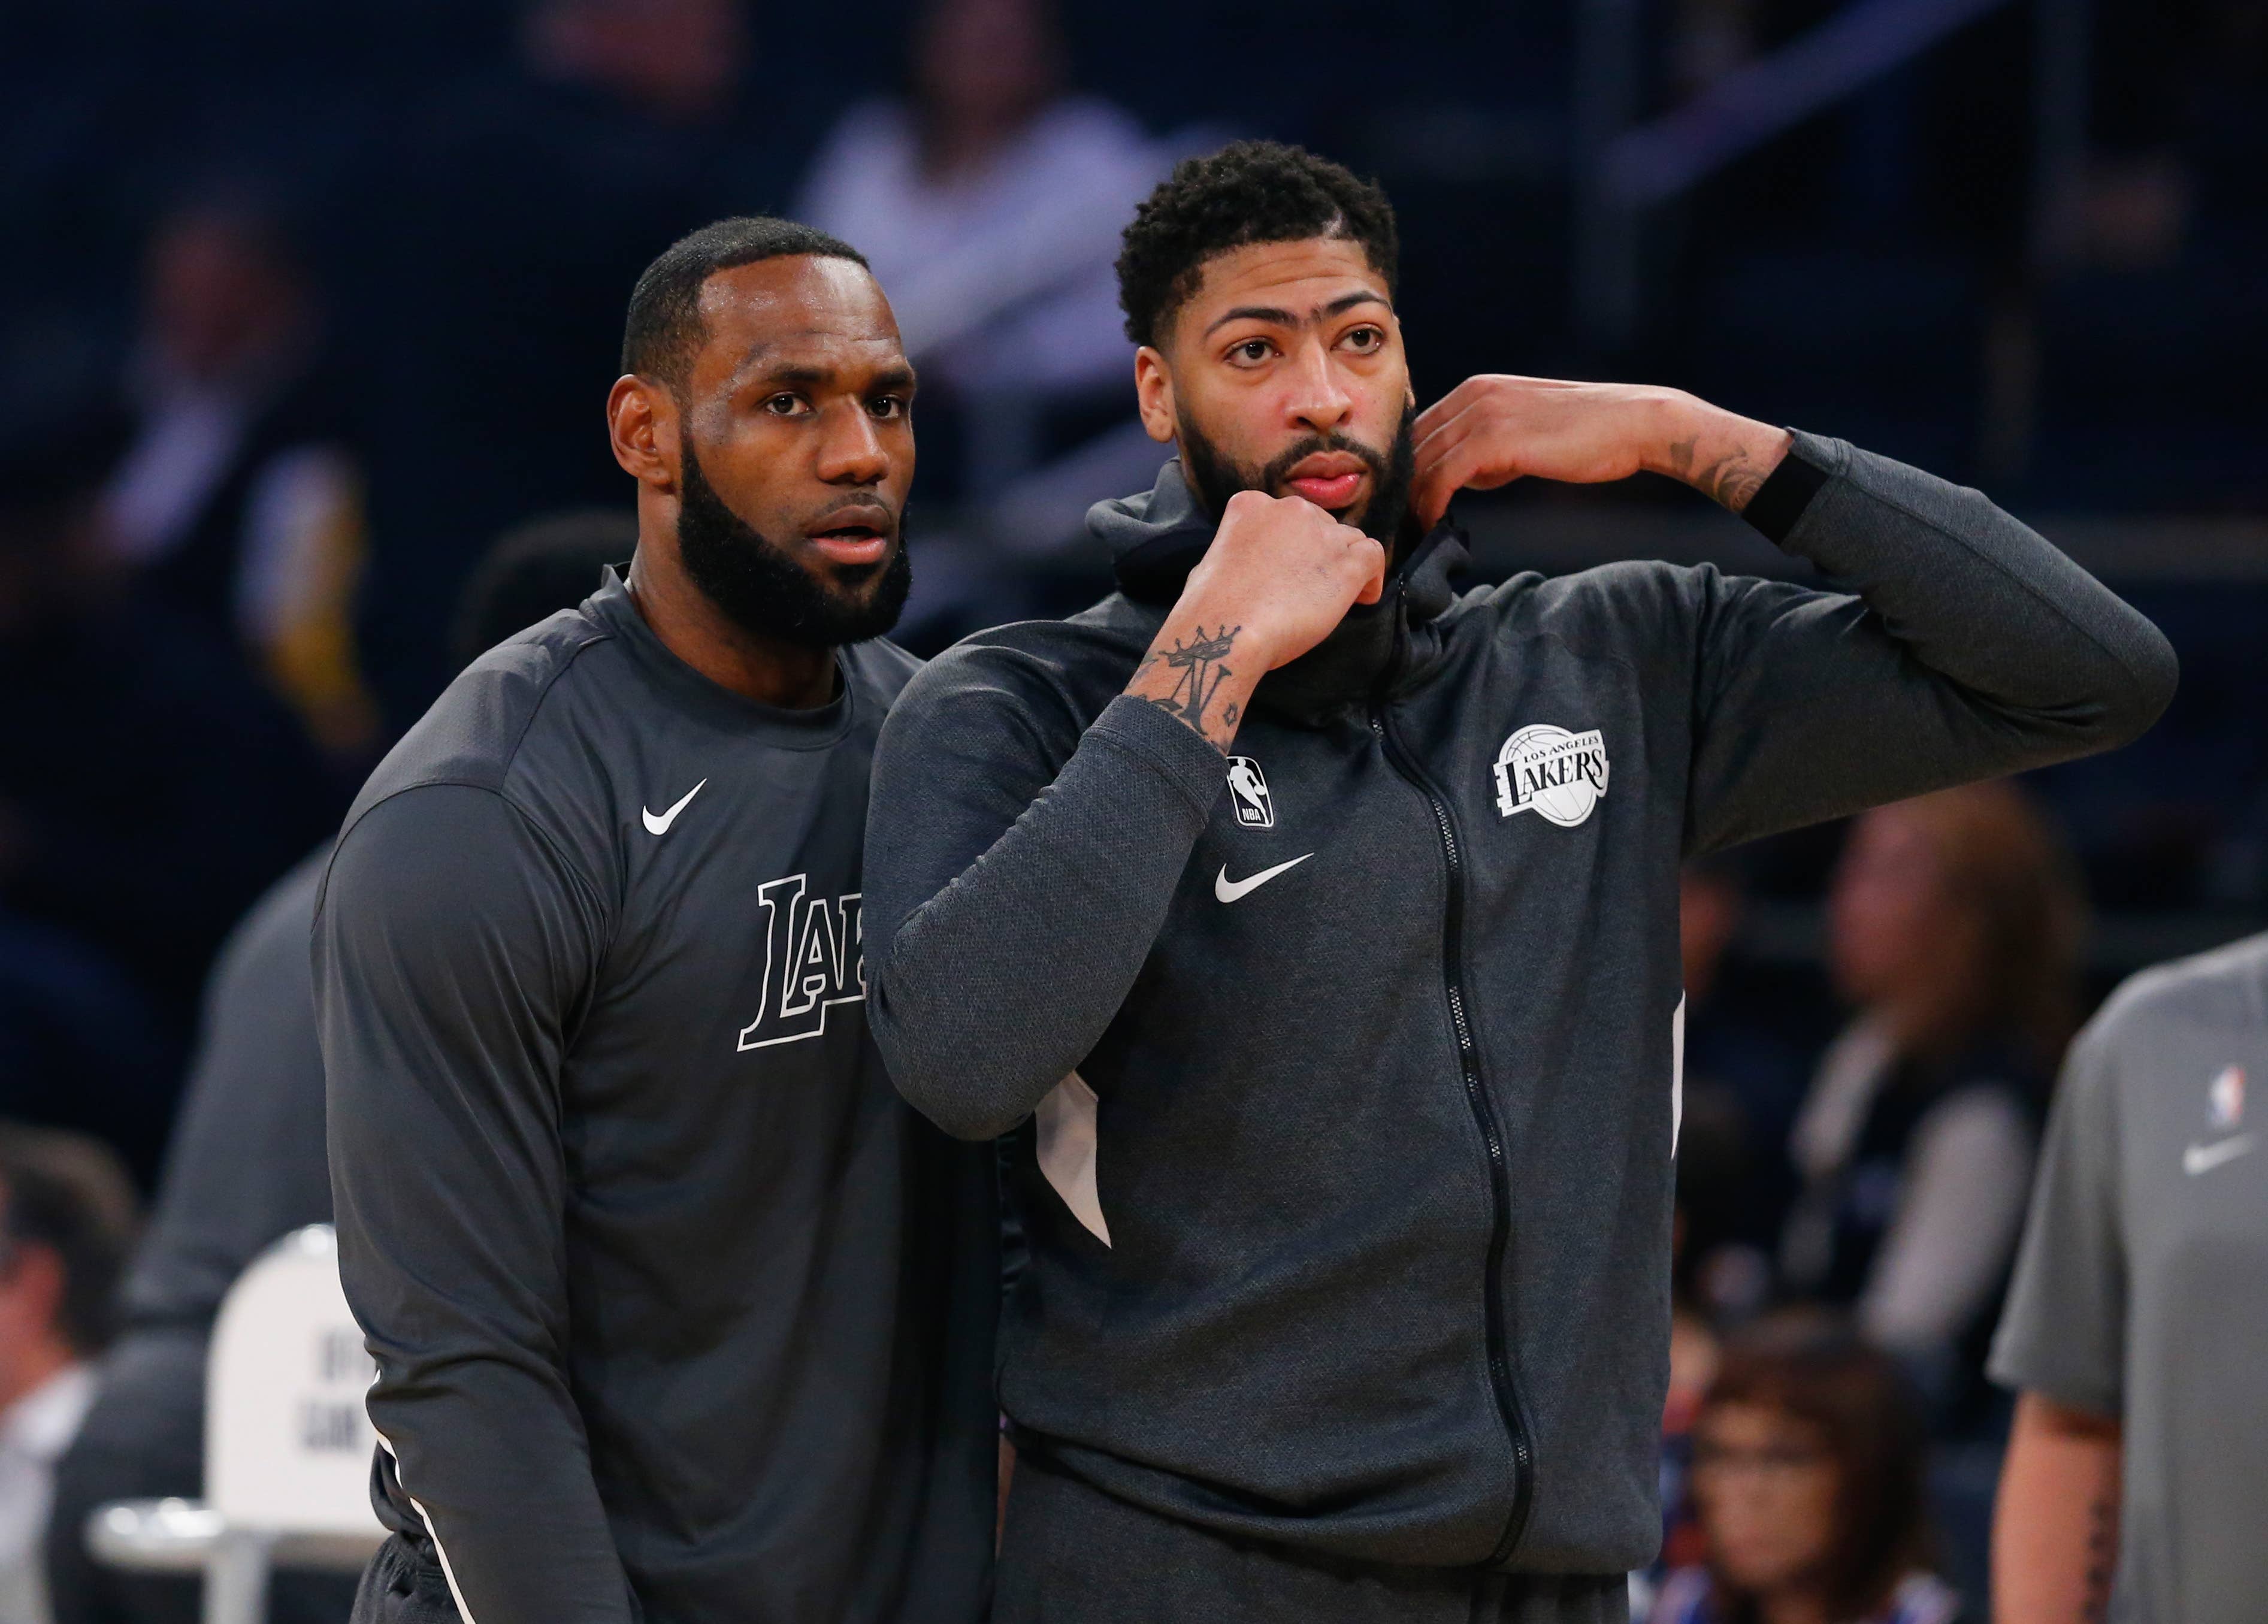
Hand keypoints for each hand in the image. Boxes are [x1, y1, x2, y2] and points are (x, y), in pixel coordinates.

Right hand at [1185, 490, 1386, 670]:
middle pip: (1320, 524)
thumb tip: (1248, 565)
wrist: (1228, 630)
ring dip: (1344, 563)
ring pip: (1349, 539)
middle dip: (1318, 552)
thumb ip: (1240, 550)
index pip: (1286, 516)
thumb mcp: (1211, 562)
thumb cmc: (1210, 608)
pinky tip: (1360, 598)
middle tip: (1309, 587)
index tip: (1289, 568)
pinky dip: (1371, 578)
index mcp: (1252, 504)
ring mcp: (1322, 534)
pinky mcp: (1346, 563)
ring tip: (1335, 596)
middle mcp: (1290, 509)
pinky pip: (1373, 557)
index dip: (1293, 542)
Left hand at [1411, 376, 1790, 525]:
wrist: (1634, 424)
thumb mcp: (1524, 434)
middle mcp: (1472, 394)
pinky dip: (1431, 505)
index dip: (1405, 471)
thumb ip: (1489, 451)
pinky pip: (1443, 477)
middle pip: (1413, 447)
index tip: (1398, 505)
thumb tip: (1462, 478)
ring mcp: (1482, 413)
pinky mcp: (1495, 439)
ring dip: (1410, 502)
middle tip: (1394, 526)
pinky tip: (1433, 526)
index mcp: (1475, 390)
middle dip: (1400, 488)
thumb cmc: (1587, 435)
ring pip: (1422, 463)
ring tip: (1408, 534)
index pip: (1419, 431)